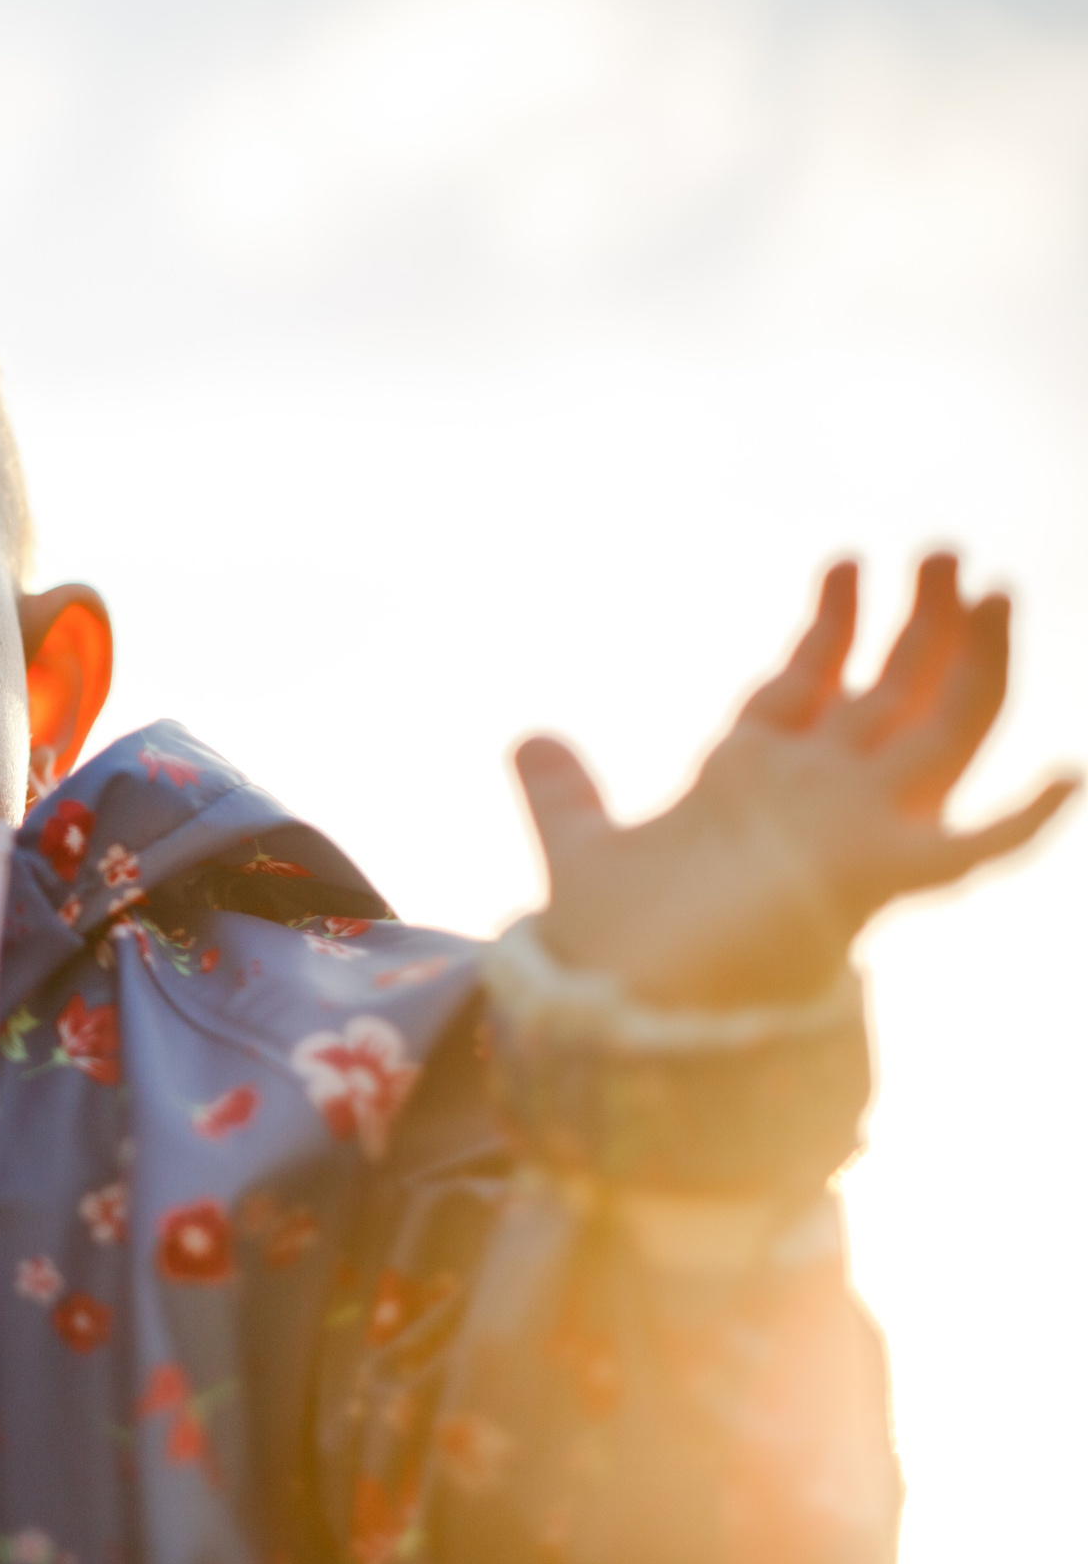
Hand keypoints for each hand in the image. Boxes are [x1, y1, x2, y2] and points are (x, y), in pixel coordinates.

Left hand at [519, 555, 1076, 1007]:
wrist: (617, 1015)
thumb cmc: (609, 948)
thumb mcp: (578, 847)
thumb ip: (564, 793)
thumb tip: (529, 740)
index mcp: (754, 784)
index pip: (809, 684)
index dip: (831, 623)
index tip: (844, 560)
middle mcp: (816, 799)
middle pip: (888, 690)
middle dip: (919, 620)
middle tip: (942, 548)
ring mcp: (856, 832)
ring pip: (939, 732)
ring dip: (971, 661)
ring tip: (993, 586)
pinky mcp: (879, 878)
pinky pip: (972, 850)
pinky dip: (1023, 820)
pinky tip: (1067, 775)